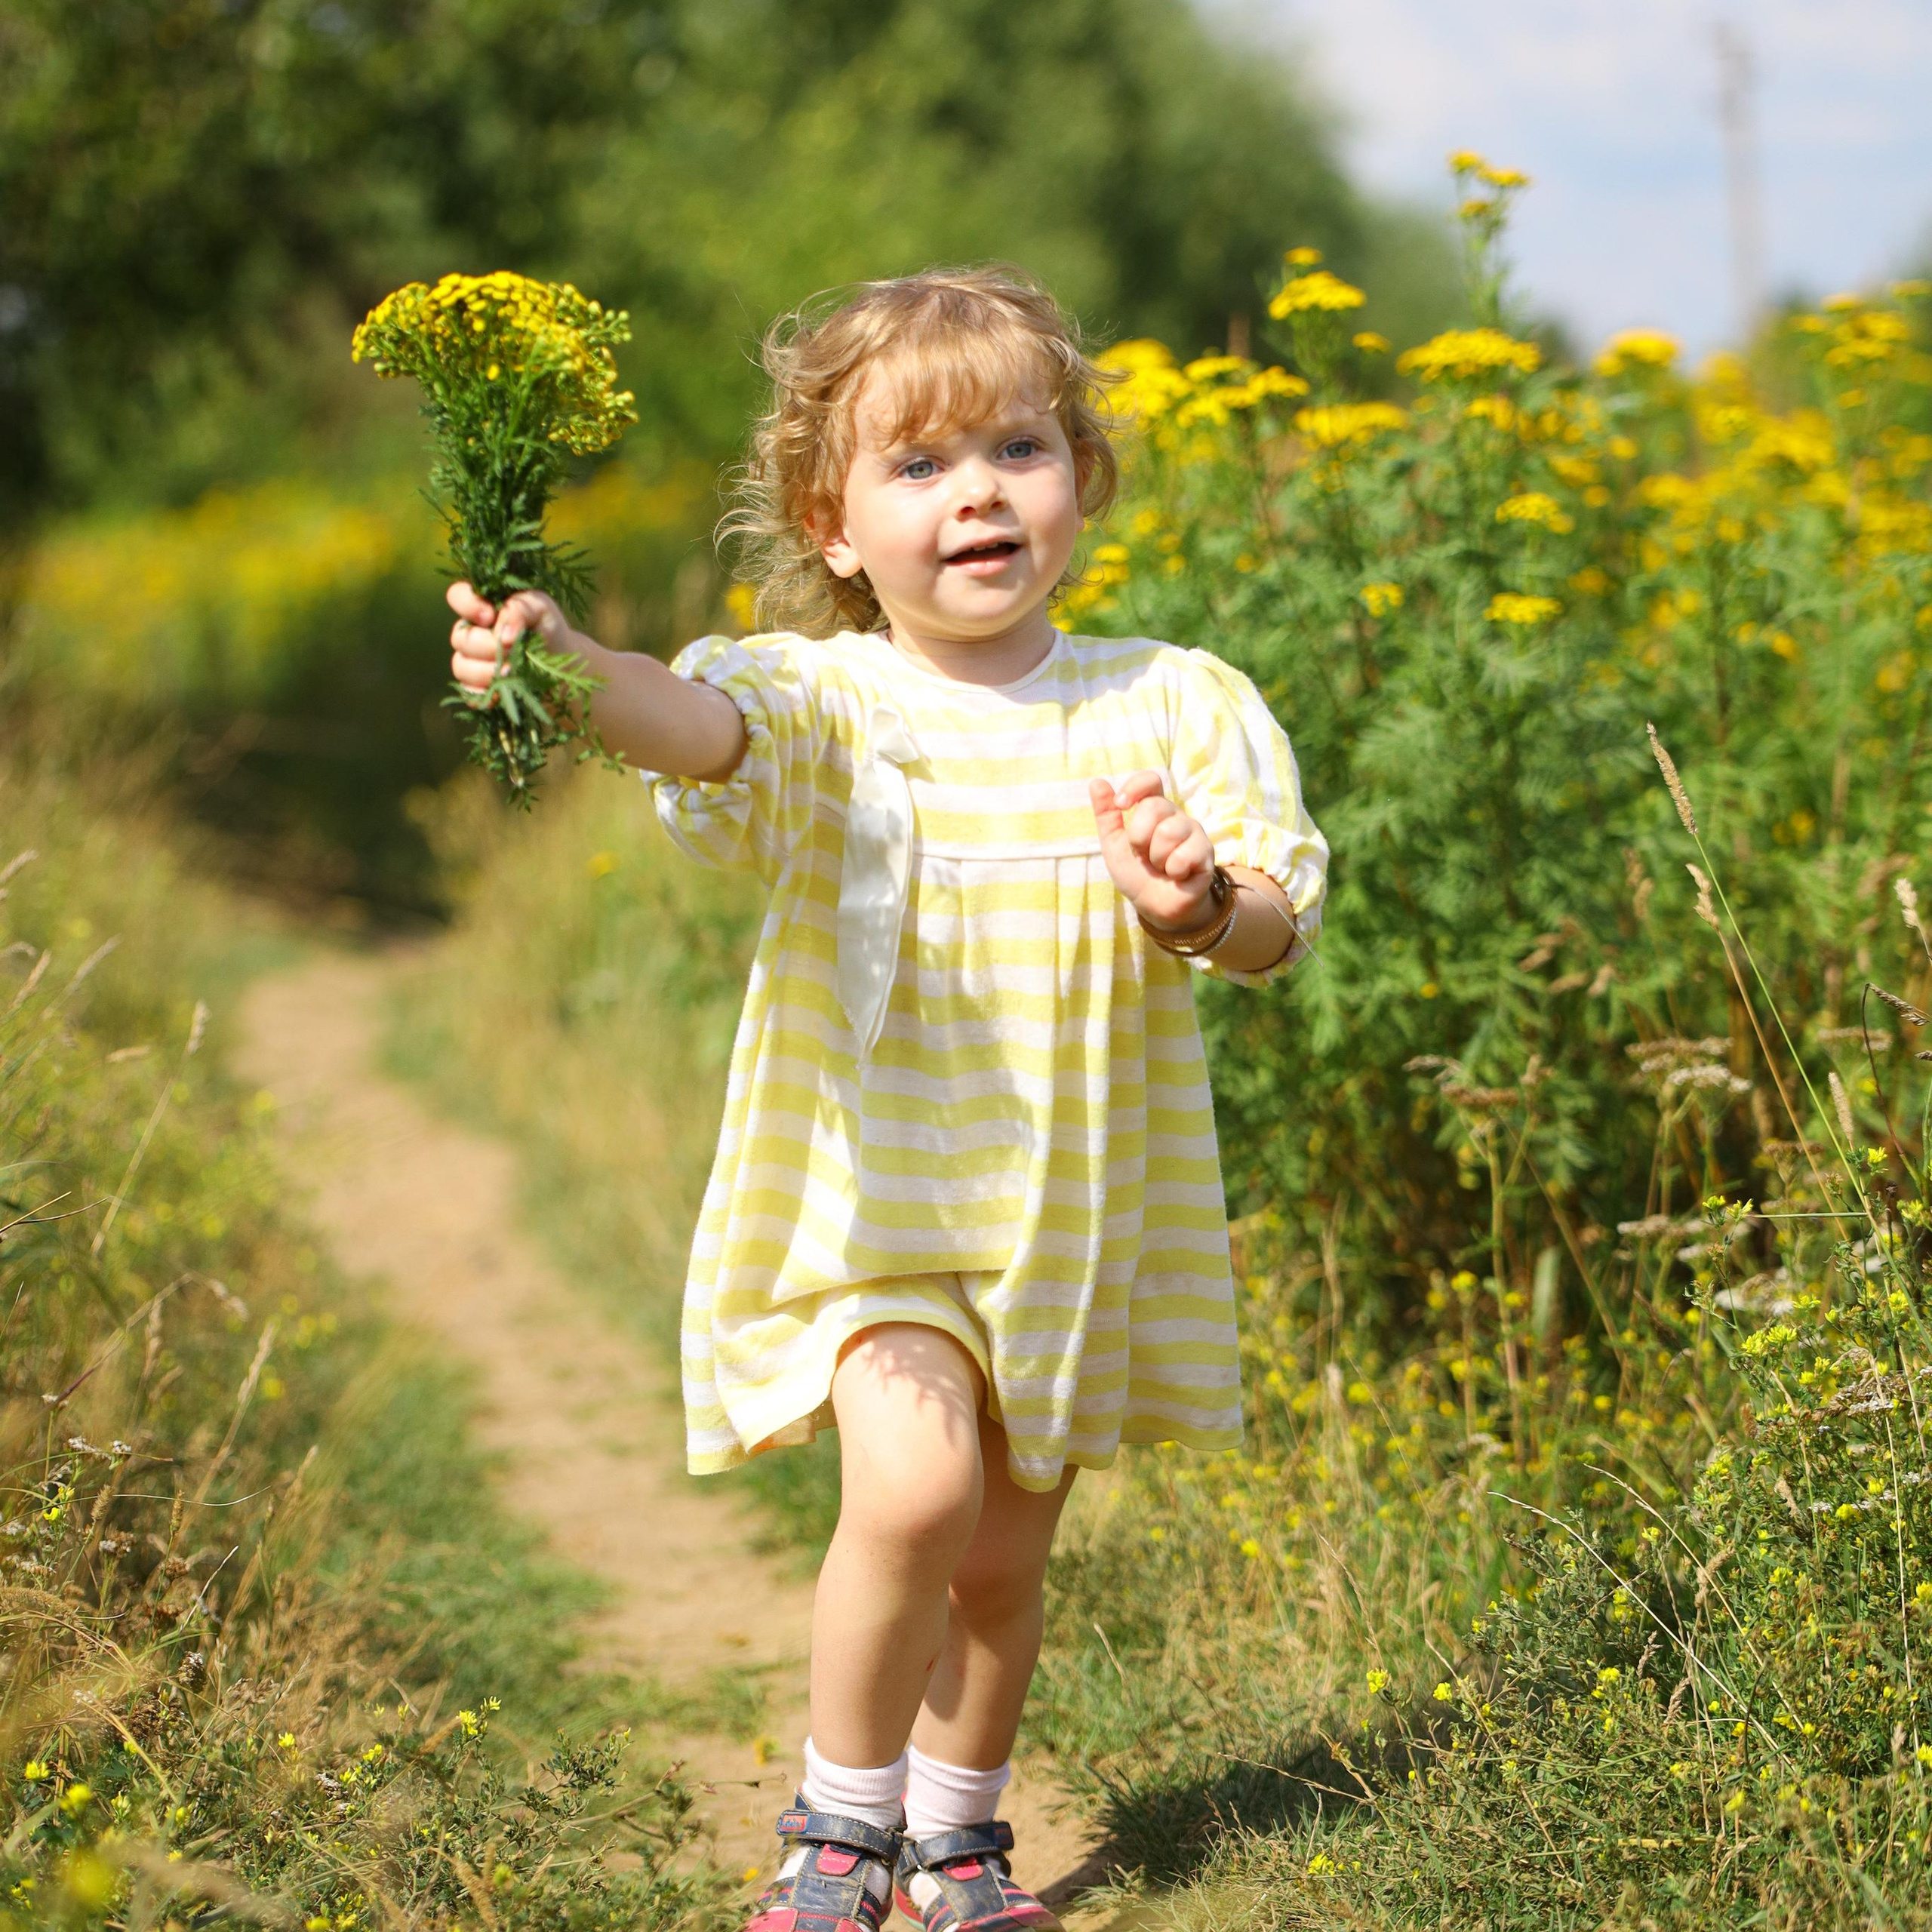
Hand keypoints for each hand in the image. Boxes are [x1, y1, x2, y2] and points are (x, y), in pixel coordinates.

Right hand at [446, 582, 573, 703]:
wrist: (563, 665)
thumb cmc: (548, 629)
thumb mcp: (541, 608)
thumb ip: (519, 608)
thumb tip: (502, 635)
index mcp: (482, 606)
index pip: (456, 596)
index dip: (466, 605)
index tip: (489, 617)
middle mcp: (471, 632)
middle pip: (459, 638)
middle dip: (487, 646)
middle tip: (511, 650)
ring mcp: (471, 661)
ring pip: (460, 666)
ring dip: (487, 671)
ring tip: (512, 671)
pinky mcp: (477, 686)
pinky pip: (468, 691)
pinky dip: (485, 692)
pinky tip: (502, 691)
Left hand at [1089, 771, 1216, 928]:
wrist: (1155, 906)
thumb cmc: (1136, 873)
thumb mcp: (1113, 845)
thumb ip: (1106, 815)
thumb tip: (1097, 782)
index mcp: (1153, 809)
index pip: (1150, 781)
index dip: (1135, 787)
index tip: (1121, 804)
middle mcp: (1175, 816)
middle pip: (1155, 806)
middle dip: (1139, 836)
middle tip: (1143, 854)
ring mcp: (1193, 832)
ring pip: (1169, 831)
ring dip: (1156, 857)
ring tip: (1160, 866)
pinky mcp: (1206, 852)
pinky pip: (1184, 855)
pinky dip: (1173, 870)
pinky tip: (1177, 875)